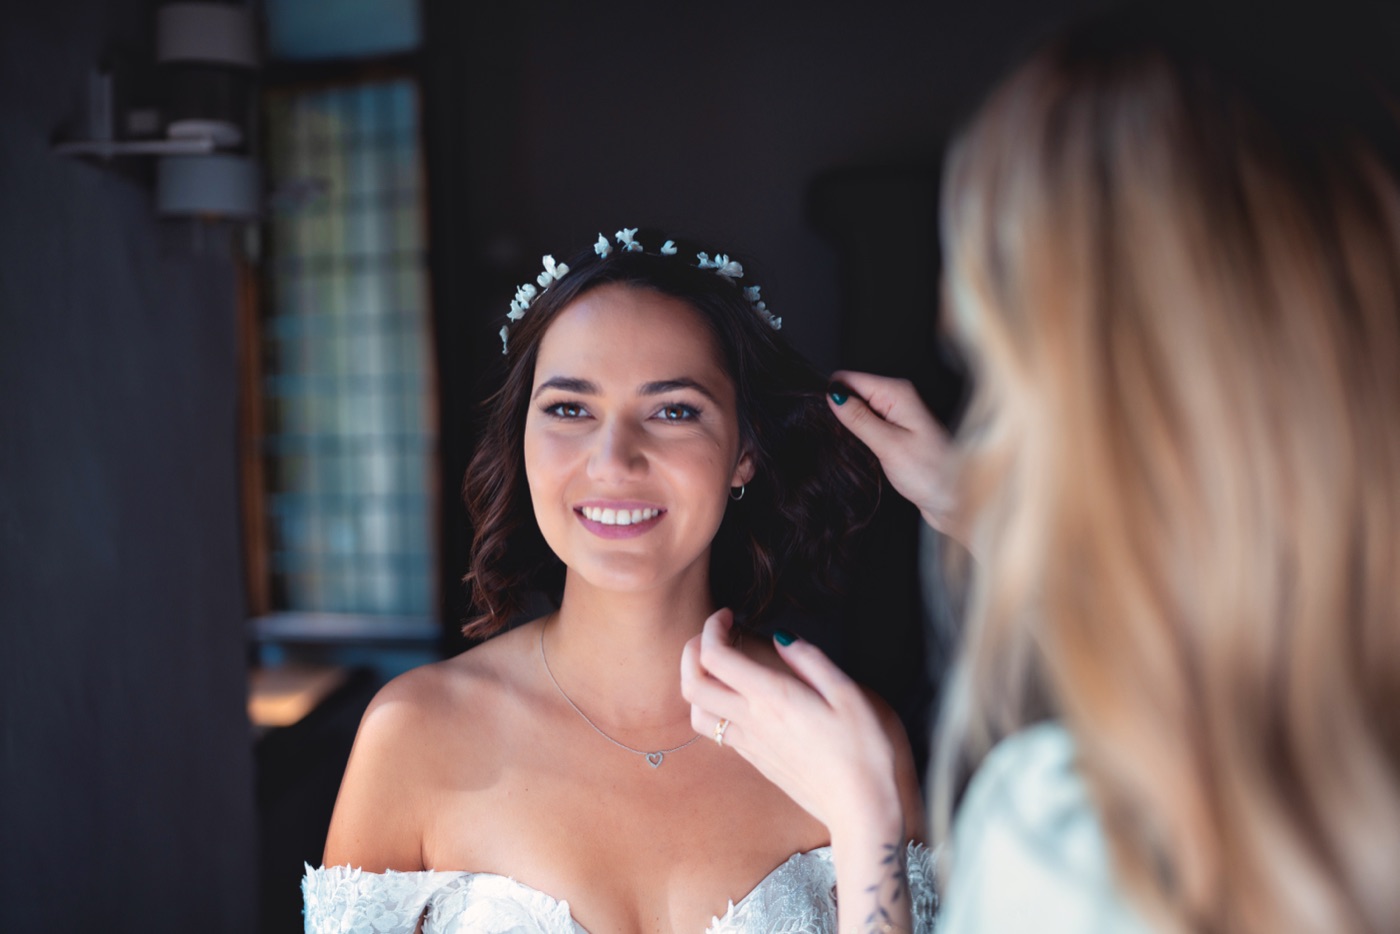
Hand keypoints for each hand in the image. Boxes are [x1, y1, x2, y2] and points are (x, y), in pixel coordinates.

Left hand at [680, 609, 902, 842]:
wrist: (858, 807)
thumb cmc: (861, 749)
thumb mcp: (847, 693)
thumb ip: (810, 660)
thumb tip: (782, 636)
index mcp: (772, 697)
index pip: (715, 657)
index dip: (712, 628)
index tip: (727, 616)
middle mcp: (751, 720)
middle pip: (692, 684)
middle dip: (692, 651)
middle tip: (714, 635)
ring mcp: (748, 743)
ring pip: (696, 711)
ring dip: (695, 682)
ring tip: (717, 666)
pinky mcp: (753, 759)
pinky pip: (715, 731)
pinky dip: (712, 706)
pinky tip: (736, 698)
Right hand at [827, 370, 959, 539]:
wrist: (955, 501)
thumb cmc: (932, 475)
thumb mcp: (889, 445)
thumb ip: (859, 418)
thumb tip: (833, 395)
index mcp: (897, 393)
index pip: (849, 378)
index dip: (833, 395)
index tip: (826, 417)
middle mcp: (897, 400)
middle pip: (852, 392)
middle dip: (839, 412)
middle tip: (845, 439)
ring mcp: (896, 417)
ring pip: (857, 410)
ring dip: (848, 427)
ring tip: (857, 449)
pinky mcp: (895, 434)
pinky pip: (866, 426)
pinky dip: (858, 438)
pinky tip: (862, 453)